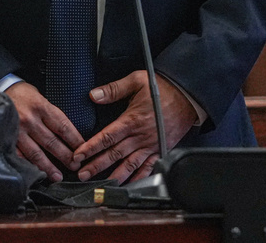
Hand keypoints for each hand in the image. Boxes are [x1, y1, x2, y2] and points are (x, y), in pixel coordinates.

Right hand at [5, 81, 85, 181]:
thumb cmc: (22, 94)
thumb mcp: (39, 96)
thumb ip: (50, 113)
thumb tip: (67, 132)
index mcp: (41, 106)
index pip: (62, 127)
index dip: (75, 140)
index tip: (83, 149)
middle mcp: (30, 119)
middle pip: (52, 142)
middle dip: (65, 156)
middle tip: (75, 166)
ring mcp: (17, 130)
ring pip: (36, 153)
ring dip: (48, 167)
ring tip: (58, 176)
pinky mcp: (7, 138)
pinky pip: (19, 156)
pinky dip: (28, 166)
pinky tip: (35, 174)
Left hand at [71, 71, 196, 182]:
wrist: (187, 96)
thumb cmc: (162, 88)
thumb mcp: (136, 81)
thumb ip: (113, 89)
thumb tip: (93, 95)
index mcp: (132, 120)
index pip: (107, 137)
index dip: (91, 147)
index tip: (78, 155)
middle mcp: (140, 136)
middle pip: (114, 154)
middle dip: (97, 165)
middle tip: (82, 174)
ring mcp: (151, 145)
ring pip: (130, 164)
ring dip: (114, 175)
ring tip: (101, 184)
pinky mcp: (160, 150)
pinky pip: (148, 167)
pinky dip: (139, 178)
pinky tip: (129, 184)